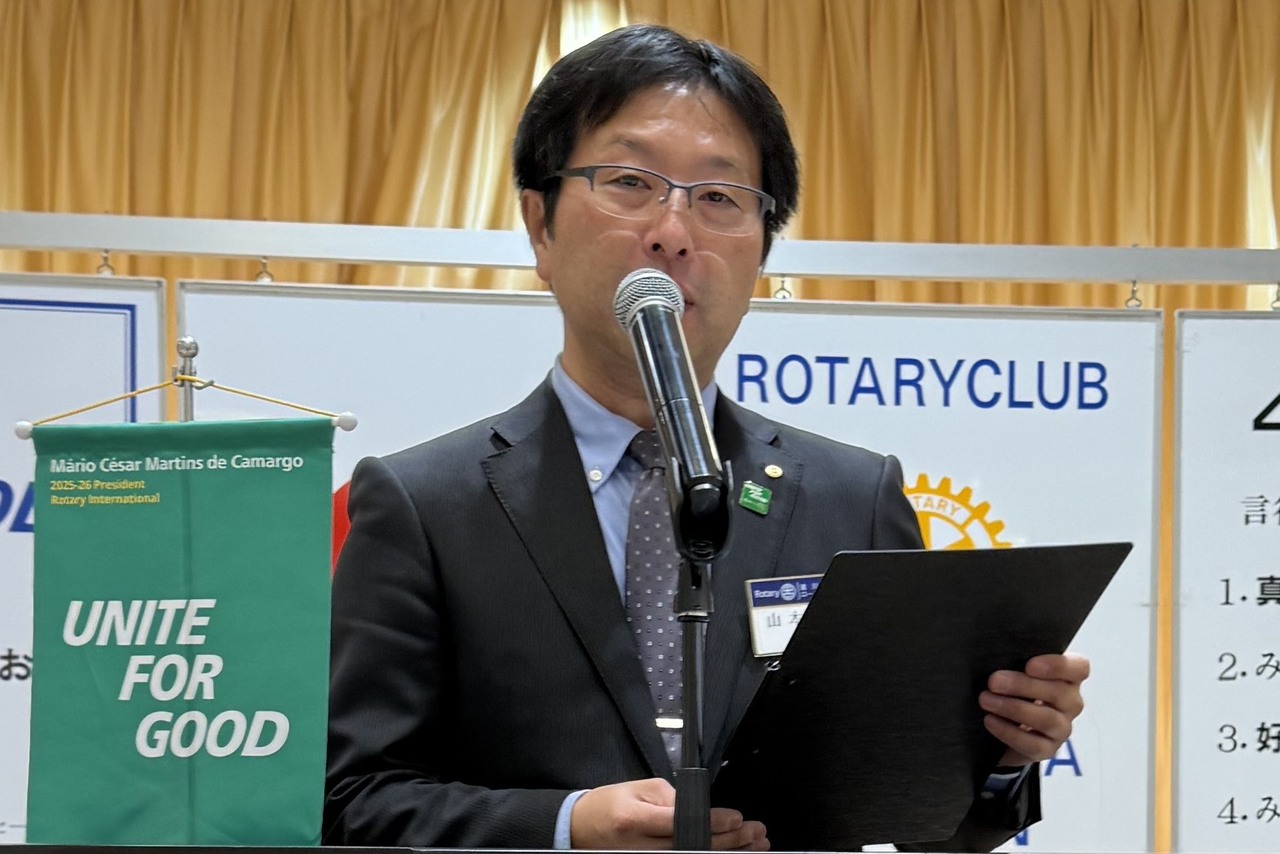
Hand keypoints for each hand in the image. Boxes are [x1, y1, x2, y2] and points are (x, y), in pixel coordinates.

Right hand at [571, 777, 768, 849]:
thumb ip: (669, 798)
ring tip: (753, 845)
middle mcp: (640, 847)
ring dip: (727, 853)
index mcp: (634, 820)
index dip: (711, 822)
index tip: (736, 818)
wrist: (581, 829)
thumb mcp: (637, 789)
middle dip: (729, 841)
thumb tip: (700, 809)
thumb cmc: (609, 804)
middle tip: (755, 832)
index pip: (680, 823)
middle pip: (692, 847)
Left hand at [979, 653, 1089, 766]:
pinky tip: (990, 721)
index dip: (1058, 666)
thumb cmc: (1014, 691)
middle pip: (1059, 693)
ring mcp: (1062, 728)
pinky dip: (1008, 732)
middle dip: (1023, 686)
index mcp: (1067, 678)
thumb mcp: (1017, 672)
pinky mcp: (1048, 749)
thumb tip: (996, 658)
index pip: (1079, 668)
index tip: (1029, 665)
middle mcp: (1070, 703)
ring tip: (986, 700)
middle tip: (993, 682)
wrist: (1007, 727)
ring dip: (1013, 708)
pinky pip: (1033, 744)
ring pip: (1047, 719)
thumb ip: (1016, 662)